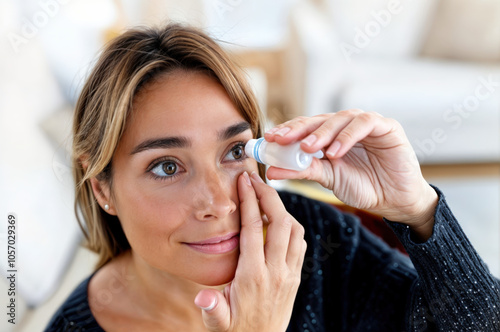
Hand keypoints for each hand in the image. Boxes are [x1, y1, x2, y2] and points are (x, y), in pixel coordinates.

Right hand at [194, 171, 306, 330]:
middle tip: (256, 180)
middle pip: (280, 223)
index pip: (253, 229)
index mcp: (253, 276)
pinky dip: (291, 226)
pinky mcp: (296, 277)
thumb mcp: (217, 323)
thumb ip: (211, 309)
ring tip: (266, 198)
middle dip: (270, 196)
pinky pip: (299, 243)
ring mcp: (289, 274)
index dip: (249, 201)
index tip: (244, 181)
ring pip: (295, 231)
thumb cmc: (235, 330)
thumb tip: (202, 298)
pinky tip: (277, 222)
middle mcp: (276, 272)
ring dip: (283, 209)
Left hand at [264, 110, 437, 238]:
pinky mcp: (386, 126)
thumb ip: (302, 171)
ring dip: (321, 133)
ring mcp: (366, 124)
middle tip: (281, 139)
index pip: (304, 127)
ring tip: (307, 148)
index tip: (268, 139)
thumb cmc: (363, 187)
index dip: (286, 131)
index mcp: (330, 136)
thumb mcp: (328, 179)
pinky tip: (335, 151)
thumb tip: (271, 170)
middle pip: (317, 119)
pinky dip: (347, 136)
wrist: (395, 201)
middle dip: (297, 129)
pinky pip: (364, 124)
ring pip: (339, 118)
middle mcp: (345, 126)